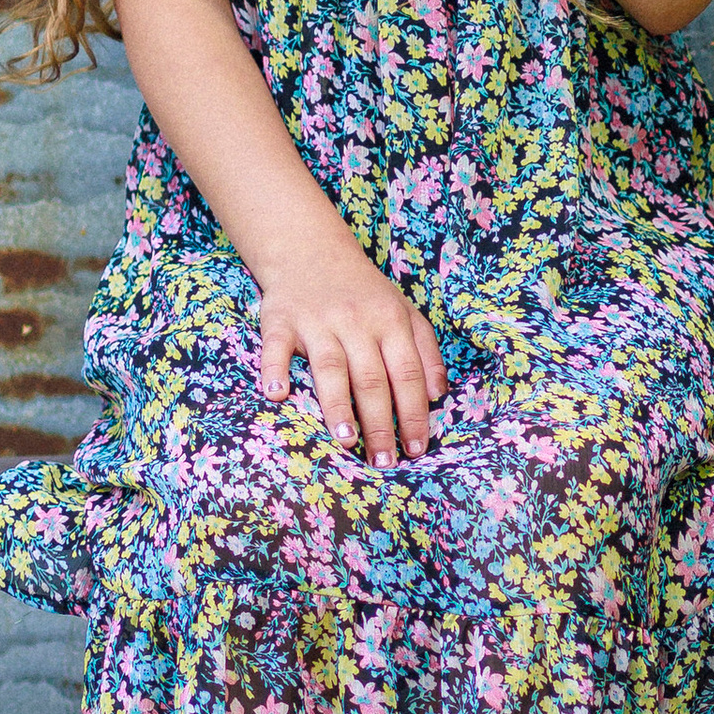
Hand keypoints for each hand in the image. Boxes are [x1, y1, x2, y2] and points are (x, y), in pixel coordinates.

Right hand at [256, 242, 446, 459]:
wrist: (310, 250)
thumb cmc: (363, 292)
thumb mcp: (403, 311)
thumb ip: (425, 350)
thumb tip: (438, 395)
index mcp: (390, 321)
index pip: (407, 373)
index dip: (414, 412)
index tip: (417, 448)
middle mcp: (355, 322)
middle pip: (371, 379)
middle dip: (380, 424)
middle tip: (385, 462)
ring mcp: (317, 322)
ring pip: (330, 368)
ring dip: (338, 407)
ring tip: (347, 442)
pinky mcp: (280, 321)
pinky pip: (276, 349)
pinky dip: (275, 371)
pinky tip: (278, 397)